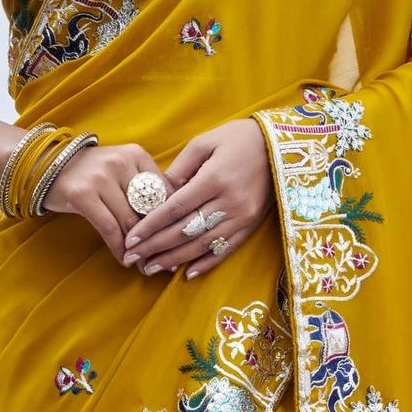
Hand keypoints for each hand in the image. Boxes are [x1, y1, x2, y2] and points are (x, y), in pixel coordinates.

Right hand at [42, 141, 169, 261]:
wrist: (46, 164)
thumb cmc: (90, 172)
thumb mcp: (121, 168)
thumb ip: (144, 186)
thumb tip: (173, 219)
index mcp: (136, 154)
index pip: (165, 191)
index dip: (172, 219)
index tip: (177, 239)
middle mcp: (120, 162)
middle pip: (148, 208)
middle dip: (157, 237)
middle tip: (165, 259)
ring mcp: (101, 178)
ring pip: (130, 222)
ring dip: (139, 248)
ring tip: (144, 264)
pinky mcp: (83, 195)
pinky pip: (110, 229)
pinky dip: (119, 248)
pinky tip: (124, 259)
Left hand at [122, 118, 272, 279]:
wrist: (281, 145)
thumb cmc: (238, 138)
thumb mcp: (205, 142)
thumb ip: (180, 168)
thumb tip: (160, 193)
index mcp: (214, 180)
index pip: (174, 210)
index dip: (150, 227)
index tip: (131, 239)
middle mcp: (228, 203)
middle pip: (184, 231)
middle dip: (155, 247)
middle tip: (132, 259)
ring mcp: (242, 217)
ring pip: (202, 245)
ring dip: (174, 259)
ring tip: (151, 268)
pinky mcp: (251, 225)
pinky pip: (225, 249)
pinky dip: (206, 263)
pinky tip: (187, 273)